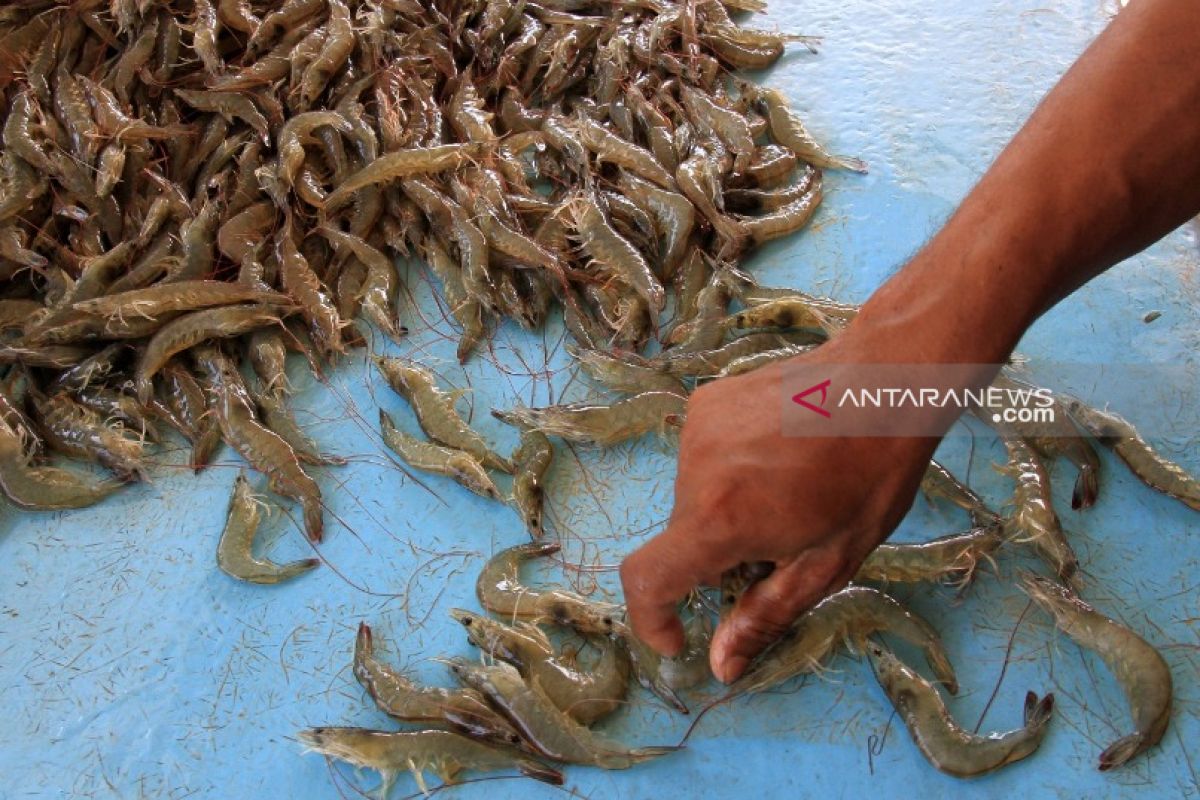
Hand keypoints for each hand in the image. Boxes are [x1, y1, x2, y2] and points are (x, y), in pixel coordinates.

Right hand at [619, 334, 943, 683]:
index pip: (646, 580)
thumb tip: (720, 665)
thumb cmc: (868, 478)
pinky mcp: (705, 402)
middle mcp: (693, 472)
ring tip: (785, 488)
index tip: (678, 636)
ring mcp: (696, 430)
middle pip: (683, 539)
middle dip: (719, 555)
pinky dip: (728, 471)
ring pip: (694, 498)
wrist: (884, 383)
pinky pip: (702, 457)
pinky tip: (776, 454)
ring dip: (725, 510)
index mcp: (720, 520)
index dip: (651, 619)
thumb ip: (764, 615)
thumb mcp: (828, 563)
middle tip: (780, 541)